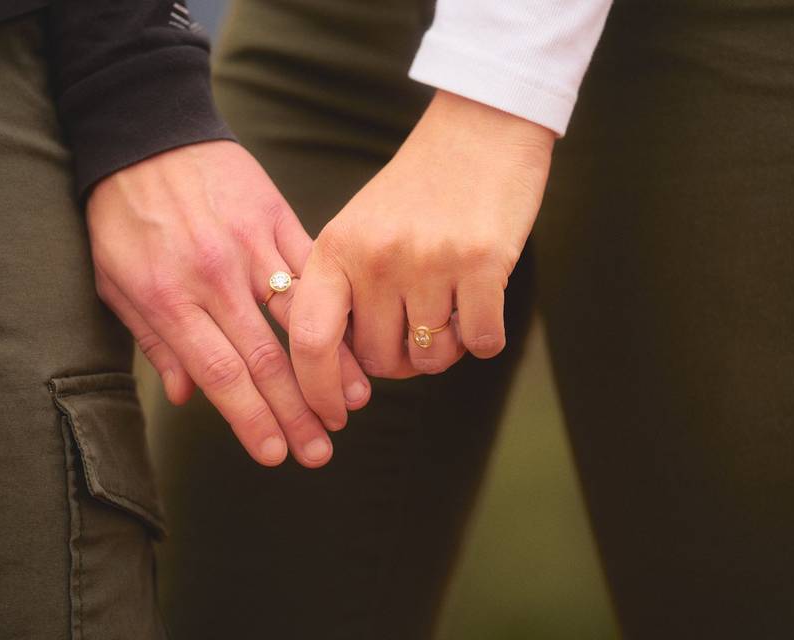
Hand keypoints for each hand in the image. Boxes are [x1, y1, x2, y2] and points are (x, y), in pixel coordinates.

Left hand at [87, 140, 370, 466]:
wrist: (145, 132)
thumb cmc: (122, 213)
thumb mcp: (115, 281)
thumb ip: (153, 340)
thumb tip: (186, 398)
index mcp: (169, 299)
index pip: (220, 375)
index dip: (252, 420)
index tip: (276, 454)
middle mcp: (213, 278)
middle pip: (265, 359)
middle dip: (296, 412)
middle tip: (321, 453)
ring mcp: (250, 246)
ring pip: (299, 318)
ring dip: (328, 368)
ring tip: (350, 408)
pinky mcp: (275, 218)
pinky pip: (311, 271)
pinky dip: (335, 310)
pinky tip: (353, 340)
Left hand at [289, 91, 553, 427]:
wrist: (479, 129)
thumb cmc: (418, 189)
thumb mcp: (359, 229)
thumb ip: (344, 291)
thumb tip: (344, 370)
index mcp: (336, 249)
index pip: (310, 340)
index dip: (315, 389)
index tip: (332, 415)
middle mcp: (376, 258)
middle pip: (380, 361)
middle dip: (399, 362)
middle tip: (417, 331)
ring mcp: (430, 261)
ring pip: (432, 359)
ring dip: (444, 349)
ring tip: (450, 306)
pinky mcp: (484, 263)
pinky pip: (481, 343)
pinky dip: (483, 338)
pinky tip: (481, 303)